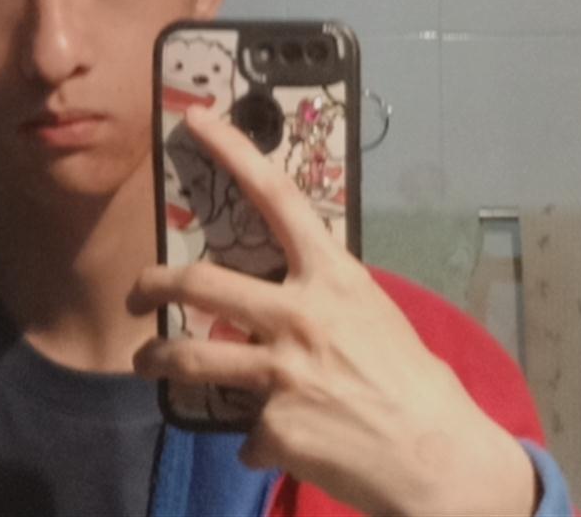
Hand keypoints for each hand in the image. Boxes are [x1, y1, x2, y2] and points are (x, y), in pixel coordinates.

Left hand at [129, 103, 538, 516]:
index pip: (277, 196)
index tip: (196, 117)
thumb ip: (319, 300)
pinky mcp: (275, 426)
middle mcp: (301, 315)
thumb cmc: (414, 381)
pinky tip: (276, 441)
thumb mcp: (371, 315)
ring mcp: (283, 371)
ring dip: (158, 359)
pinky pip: (246, 428)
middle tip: (135, 294)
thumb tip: (278, 305)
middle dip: (154, 286)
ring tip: (144, 361)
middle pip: (201, 283)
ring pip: (192, 357)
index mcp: (333, 276)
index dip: (232, 150)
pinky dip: (256, 436)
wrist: (445, 462)